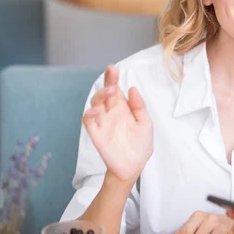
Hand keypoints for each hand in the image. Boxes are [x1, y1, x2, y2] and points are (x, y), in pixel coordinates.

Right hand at [82, 65, 152, 182]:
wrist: (134, 165)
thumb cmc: (141, 144)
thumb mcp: (145, 124)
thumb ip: (139, 107)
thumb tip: (132, 88)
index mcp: (123, 108)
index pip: (116, 89)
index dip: (112, 78)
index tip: (112, 68)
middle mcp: (111, 112)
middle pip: (105, 93)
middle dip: (107, 82)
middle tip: (113, 75)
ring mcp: (103, 122)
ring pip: (95, 104)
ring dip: (100, 96)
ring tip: (110, 92)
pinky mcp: (96, 134)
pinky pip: (88, 121)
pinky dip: (90, 114)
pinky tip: (97, 111)